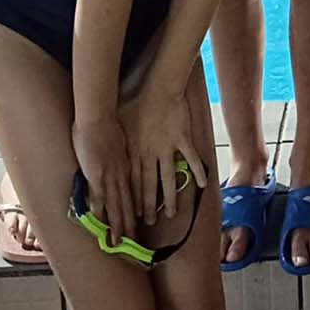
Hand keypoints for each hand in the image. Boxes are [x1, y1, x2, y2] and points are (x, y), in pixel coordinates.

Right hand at [72, 114, 134, 243]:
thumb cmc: (108, 124)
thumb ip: (120, 154)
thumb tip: (117, 160)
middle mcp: (122, 173)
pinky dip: (100, 211)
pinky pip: (100, 196)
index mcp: (127, 165)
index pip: (132, 192)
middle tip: (133, 241)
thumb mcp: (120, 141)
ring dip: (119, 223)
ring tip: (121, 241)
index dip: (134, 208)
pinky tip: (101, 224)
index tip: (137, 222)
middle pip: (127, 203)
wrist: (99, 115)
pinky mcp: (97, 174)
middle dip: (129, 223)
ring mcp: (110, 175)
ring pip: (117, 204)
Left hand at [119, 90, 206, 224]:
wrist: (158, 87)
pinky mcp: (182, 139)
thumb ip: (116, 139)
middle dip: (148, 205)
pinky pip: (190, 158)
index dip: (132, 198)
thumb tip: (107, 152)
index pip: (132, 180)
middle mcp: (150, 153)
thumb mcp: (120, 121)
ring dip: (170, 197)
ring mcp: (167, 147)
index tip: (131, 214)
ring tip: (172, 214)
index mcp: (134, 150)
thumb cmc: (136, 101)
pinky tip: (201, 185)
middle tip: (148, 222)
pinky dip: (196, 171)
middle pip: (149, 184)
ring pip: (168, 177)